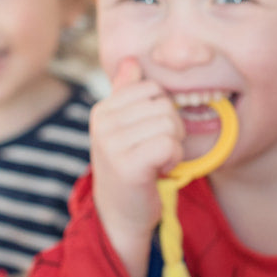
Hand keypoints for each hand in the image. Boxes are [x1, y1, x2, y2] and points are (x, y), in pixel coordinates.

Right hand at [89, 58, 183, 276]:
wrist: (121, 216)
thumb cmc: (130, 169)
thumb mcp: (125, 128)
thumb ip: (126, 94)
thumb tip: (130, 60)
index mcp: (103, 109)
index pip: (152, 88)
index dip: (161, 112)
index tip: (148, 136)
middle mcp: (102, 122)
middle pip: (164, 104)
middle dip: (171, 129)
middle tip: (155, 152)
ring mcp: (112, 143)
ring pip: (170, 123)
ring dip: (173, 146)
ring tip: (155, 162)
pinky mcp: (128, 165)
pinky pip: (170, 144)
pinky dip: (173, 159)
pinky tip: (159, 171)